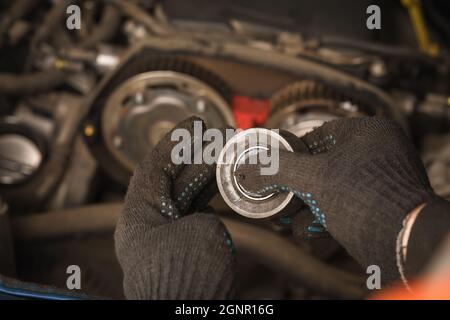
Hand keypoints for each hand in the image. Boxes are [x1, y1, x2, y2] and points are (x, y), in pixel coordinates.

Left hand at [115, 117, 234, 298]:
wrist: (188, 313)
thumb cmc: (189, 279)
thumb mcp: (201, 232)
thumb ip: (203, 214)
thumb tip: (202, 217)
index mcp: (139, 215)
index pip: (154, 166)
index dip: (175, 140)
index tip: (193, 122)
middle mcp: (147, 224)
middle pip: (172, 179)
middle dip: (197, 156)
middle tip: (222, 138)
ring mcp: (164, 238)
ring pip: (185, 196)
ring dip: (206, 176)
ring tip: (228, 157)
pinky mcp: (180, 250)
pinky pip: (194, 215)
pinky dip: (209, 199)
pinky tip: (223, 187)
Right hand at [236, 117, 435, 282]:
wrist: (404, 242)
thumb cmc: (367, 198)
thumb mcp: (311, 177)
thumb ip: (276, 169)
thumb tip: (247, 169)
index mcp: (366, 132)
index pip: (317, 135)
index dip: (290, 152)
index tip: (274, 166)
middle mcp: (376, 153)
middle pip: (320, 165)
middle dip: (293, 186)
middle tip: (275, 196)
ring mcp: (378, 182)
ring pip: (329, 189)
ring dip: (303, 205)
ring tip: (282, 218)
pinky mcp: (378, 207)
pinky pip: (342, 206)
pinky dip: (322, 216)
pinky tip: (304, 228)